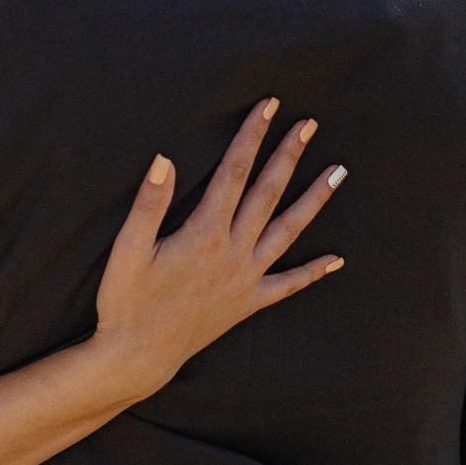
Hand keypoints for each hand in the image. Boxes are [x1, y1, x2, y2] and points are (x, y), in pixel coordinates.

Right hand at [87, 98, 345, 403]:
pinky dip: (313, 272)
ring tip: (339, 171)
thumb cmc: (126, 303)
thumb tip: (165, 159)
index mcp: (206, 233)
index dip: (252, 135)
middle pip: (268, 192)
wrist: (138, 359)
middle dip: (288, 154)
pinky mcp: (247, 304)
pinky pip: (288, 285)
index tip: (269, 105)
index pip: (235, 171)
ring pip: (289, 231)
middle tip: (309, 123)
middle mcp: (234, 253)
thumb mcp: (126, 250)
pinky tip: (336, 260)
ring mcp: (246, 279)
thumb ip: (148, 203)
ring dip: (314, 199)